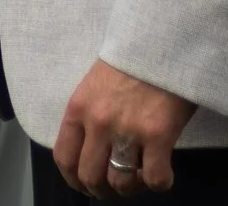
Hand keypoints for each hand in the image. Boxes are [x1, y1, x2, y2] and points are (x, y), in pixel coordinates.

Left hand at [54, 59, 193, 196]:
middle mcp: (98, 122)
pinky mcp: (158, 134)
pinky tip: (162, 172)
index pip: (64, 157)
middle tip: (114, 186)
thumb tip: (92, 148)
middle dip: (101, 189)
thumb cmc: (132, 59)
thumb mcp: (96, 84)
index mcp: (78, 108)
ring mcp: (127, 129)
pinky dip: (159, 183)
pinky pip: (154, 178)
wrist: (162, 38)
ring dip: (130, 188)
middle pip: (89, 176)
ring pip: (120, 182)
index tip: (84, 185)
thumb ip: (90, 114)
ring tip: (140, 177)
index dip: (73, 180)